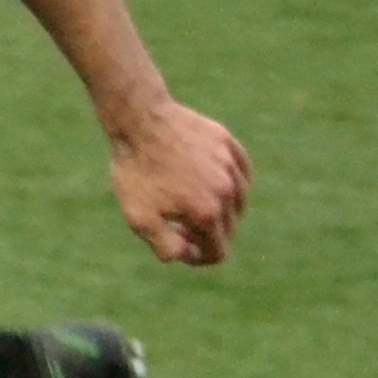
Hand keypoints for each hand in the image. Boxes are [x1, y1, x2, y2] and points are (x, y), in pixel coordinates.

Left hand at [108, 98, 251, 265]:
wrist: (139, 119)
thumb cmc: (136, 170)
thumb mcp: (139, 218)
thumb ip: (166, 246)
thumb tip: (188, 255)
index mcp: (207, 214)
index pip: (218, 252)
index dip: (199, 257)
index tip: (180, 247)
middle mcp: (227, 191)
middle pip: (229, 228)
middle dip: (206, 233)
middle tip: (177, 223)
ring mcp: (230, 165)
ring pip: (238, 201)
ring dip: (219, 207)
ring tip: (190, 200)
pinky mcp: (228, 144)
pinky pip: (241, 172)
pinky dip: (231, 183)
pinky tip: (212, 182)